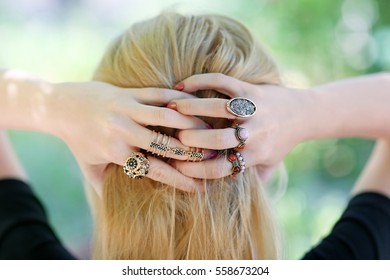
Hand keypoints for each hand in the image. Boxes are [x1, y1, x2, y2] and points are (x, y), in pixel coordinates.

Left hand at [50, 81, 208, 194]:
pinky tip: (195, 104)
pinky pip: (159, 94)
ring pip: (166, 117)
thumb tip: (117, 205)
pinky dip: (179, 99)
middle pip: (165, 144)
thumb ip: (104, 186)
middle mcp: (122, 131)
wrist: (59, 106)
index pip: (155, 169)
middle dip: (192, 153)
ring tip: (209, 131)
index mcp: (116, 152)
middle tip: (213, 157)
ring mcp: (126, 110)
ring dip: (190, 124)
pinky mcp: (127, 93)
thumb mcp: (88, 167)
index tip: (199, 188)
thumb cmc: (77, 140)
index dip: (180, 180)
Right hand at [167, 74, 311, 180]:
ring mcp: (252, 109)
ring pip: (217, 108)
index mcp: (255, 155)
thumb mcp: (270, 166)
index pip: (220, 167)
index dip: (195, 169)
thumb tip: (232, 201)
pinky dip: (198, 81)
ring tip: (171, 109)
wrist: (303, 113)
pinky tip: (181, 86)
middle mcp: (254, 133)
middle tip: (172, 136)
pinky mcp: (250, 88)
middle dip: (190, 138)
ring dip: (190, 108)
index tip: (177, 166)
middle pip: (217, 139)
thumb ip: (252, 181)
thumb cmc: (281, 142)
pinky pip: (221, 82)